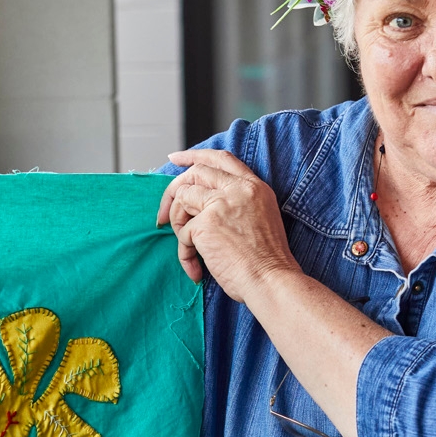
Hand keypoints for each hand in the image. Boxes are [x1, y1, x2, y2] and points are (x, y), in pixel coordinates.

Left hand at [157, 149, 298, 302]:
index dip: (193, 156)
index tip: (175, 158)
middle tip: (164, 216)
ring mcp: (221, 203)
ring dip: (178, 224)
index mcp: (254, 187)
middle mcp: (238, 189)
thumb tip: (199, 203)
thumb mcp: (260, 218)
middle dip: (172, 192)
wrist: (271, 281)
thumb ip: (236, 203)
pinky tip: (196, 269)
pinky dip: (185, 254)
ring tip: (189, 248)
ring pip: (182, 198)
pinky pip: (183, 234)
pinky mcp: (206, 223)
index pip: (220, 158)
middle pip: (194, 174)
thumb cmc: (266, 261)